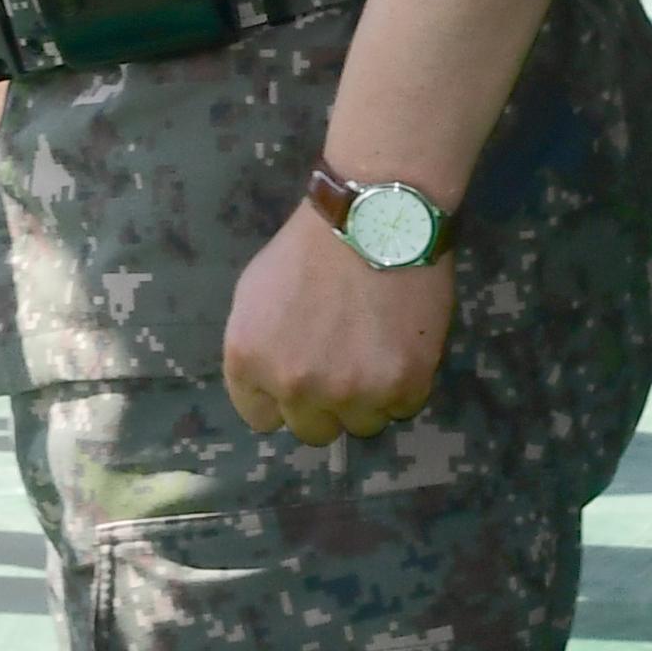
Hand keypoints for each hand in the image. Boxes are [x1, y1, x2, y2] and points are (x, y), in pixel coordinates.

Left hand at [221, 201, 453, 443]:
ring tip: (373, 351)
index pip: (260, 417)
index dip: (279, 397)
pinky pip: (402, 408)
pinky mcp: (403, 387)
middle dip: (322, 404)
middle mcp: (295, 386)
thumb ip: (256, 348)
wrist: (372, 221)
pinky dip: (403, 385)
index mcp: (249, 360)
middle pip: (310, 430)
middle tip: (339, 366)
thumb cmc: (306, 250)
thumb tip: (269, 386)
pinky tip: (398, 345)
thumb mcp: (253, 295)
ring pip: (360, 425)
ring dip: (366, 398)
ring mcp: (351, 392)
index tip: (298, 376)